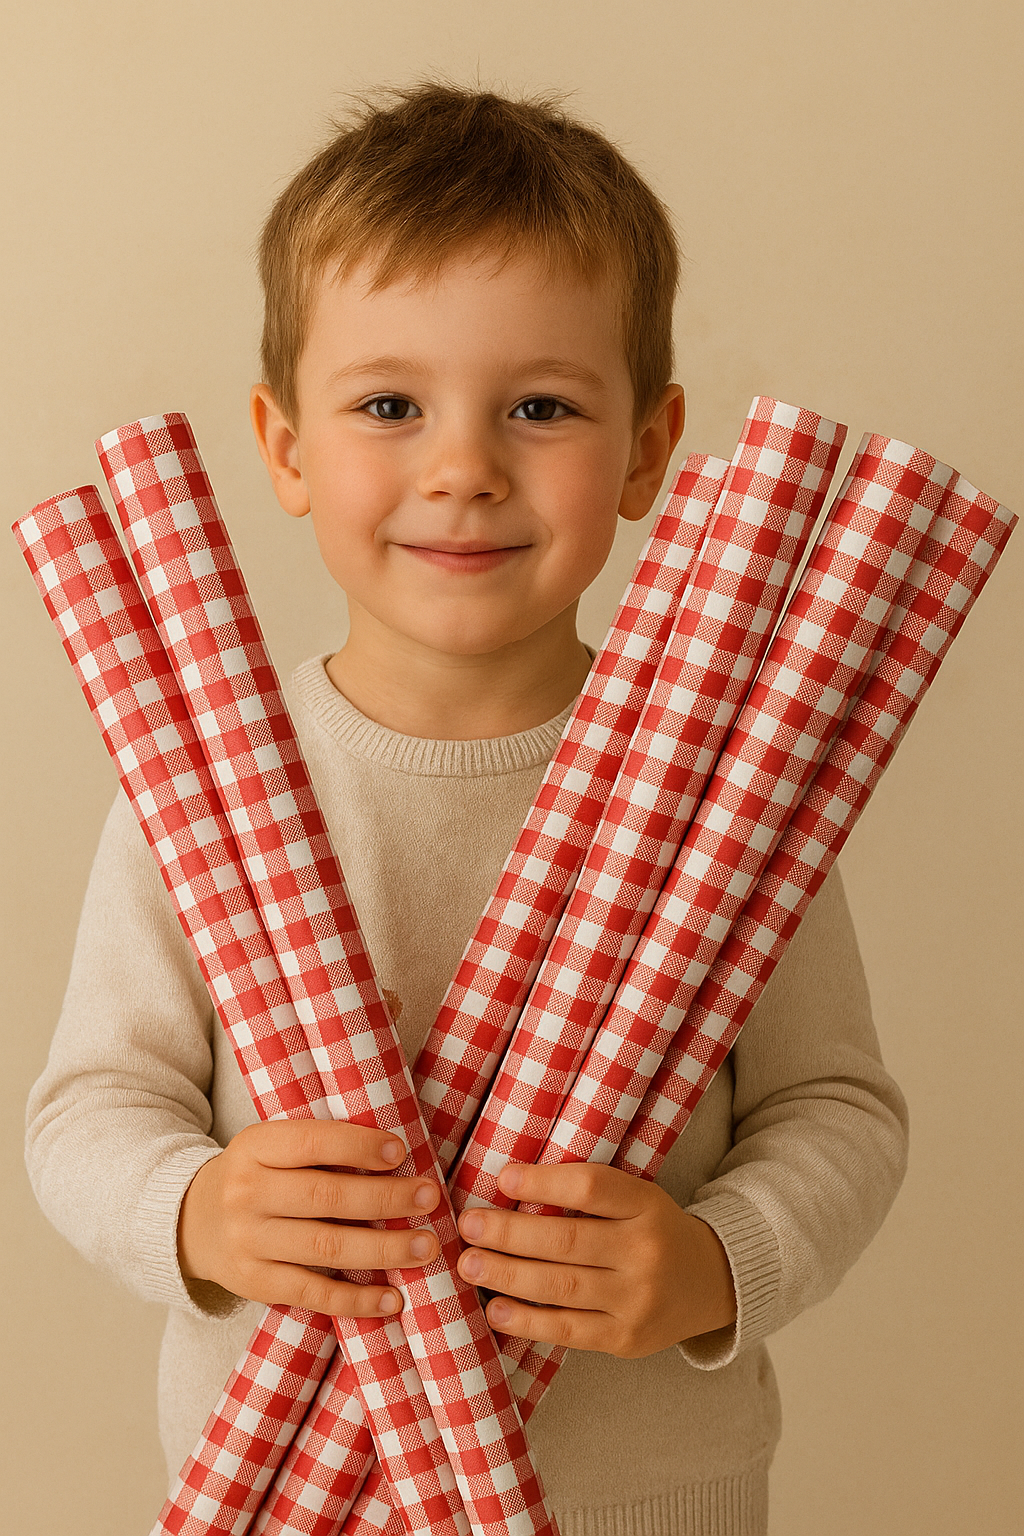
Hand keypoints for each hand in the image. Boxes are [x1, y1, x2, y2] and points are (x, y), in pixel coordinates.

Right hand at [176, 1120, 440, 1316]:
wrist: (191, 1220)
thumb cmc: (258, 1175)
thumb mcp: (273, 1146)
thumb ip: (321, 1148)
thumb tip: (398, 1155)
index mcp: (255, 1146)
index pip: (311, 1143)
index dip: (357, 1147)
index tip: (400, 1151)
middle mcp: (247, 1193)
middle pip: (325, 1197)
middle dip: (385, 1198)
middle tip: (429, 1197)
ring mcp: (248, 1242)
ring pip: (325, 1248)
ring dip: (382, 1250)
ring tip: (425, 1246)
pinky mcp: (254, 1283)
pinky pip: (312, 1294)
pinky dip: (356, 1299)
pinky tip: (392, 1298)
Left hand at [456, 1161, 736, 1357]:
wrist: (711, 1282)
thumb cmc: (652, 1230)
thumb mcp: (636, 1198)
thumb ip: (587, 1193)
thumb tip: (508, 1185)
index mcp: (646, 1205)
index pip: (591, 1187)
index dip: (544, 1182)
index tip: (502, 1178)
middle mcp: (644, 1251)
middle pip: (567, 1240)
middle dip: (509, 1234)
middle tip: (467, 1226)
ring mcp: (637, 1299)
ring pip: (562, 1287)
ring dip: (507, 1276)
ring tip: (470, 1265)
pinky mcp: (626, 1338)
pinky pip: (568, 1330)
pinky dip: (527, 1321)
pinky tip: (496, 1309)